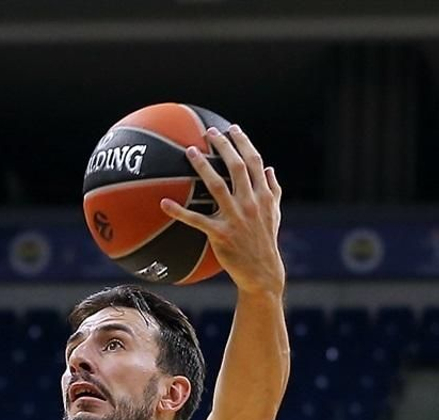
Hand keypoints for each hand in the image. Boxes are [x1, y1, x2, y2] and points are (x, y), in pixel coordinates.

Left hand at [161, 125, 284, 294]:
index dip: (244, 143)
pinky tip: (163, 202)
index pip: (254, 162)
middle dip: (224, 146)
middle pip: (237, 167)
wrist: (262, 272)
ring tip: (190, 151)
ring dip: (203, 167)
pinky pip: (196, 220)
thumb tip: (270, 168)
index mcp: (264, 195)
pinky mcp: (221, 234)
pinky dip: (179, 211)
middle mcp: (251, 202)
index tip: (233, 129)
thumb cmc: (266, 242)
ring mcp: (236, 218)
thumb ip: (274, 190)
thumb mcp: (275, 214)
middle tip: (209, 132)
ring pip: (217, 186)